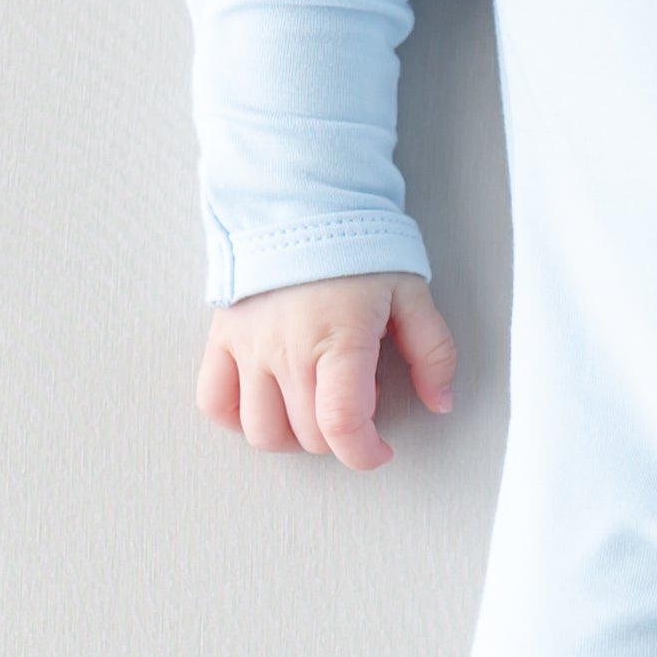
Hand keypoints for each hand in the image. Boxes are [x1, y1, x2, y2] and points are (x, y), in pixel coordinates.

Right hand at [196, 271, 456, 470]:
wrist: (301, 203)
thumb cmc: (359, 248)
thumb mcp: (412, 293)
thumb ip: (433, 352)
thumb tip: (442, 401)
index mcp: (339, 338)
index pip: (341, 424)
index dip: (364, 453)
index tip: (380, 450)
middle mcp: (288, 349)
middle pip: (308, 433)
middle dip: (340, 437)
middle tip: (357, 407)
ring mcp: (249, 347)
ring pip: (261, 430)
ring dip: (293, 436)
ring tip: (314, 409)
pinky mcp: (222, 339)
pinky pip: (214, 403)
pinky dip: (237, 419)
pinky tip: (268, 404)